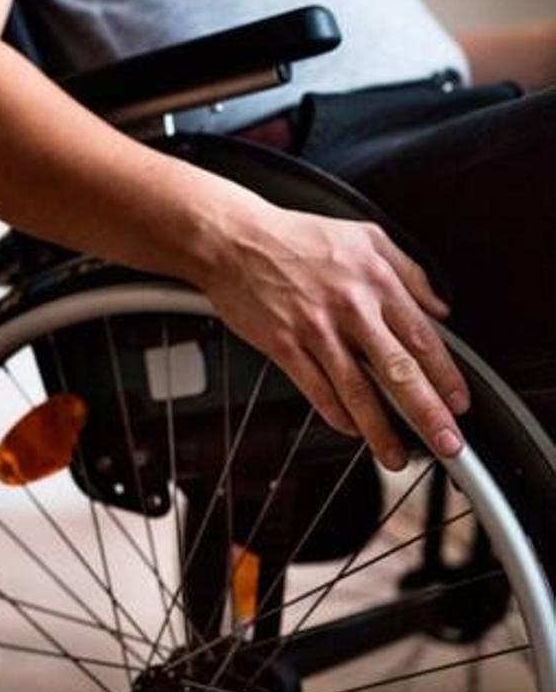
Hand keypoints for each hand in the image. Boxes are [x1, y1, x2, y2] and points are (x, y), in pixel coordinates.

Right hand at [200, 203, 469, 469]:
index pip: (423, 339)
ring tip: (395, 455)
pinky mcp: (283, 345)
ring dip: (380, 430)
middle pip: (398, 371)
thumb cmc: (294, 237)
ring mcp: (316, 330)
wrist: (234, 240)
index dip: (446, 377)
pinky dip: (335, 415)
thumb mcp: (365, 237)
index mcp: (375, 282)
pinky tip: (349, 429)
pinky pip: (315, 389)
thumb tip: (438, 306)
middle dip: (427, 414)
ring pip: (357, 390)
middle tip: (446, 444)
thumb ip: (409, 271)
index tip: (458, 403)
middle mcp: (350, 308)